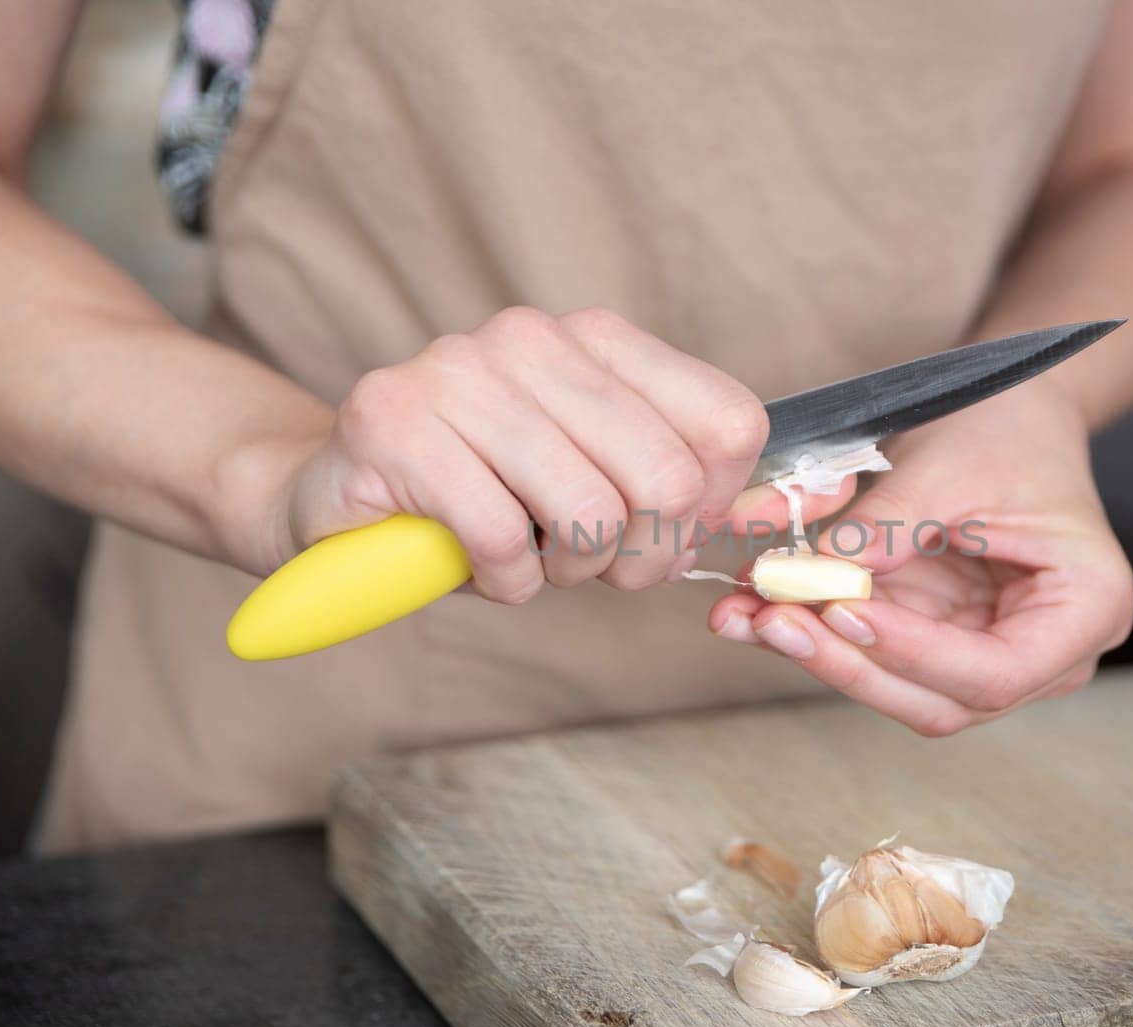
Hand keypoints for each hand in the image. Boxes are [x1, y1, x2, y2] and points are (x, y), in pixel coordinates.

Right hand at [257, 307, 773, 601]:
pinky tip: (476, 565)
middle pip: (665, 477)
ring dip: (569, 573)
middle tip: (598, 570)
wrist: (337, 500)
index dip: (713, 507)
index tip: (666, 537)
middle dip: (642, 557)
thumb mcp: (599, 483)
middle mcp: (531, 337)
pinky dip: (504, 583)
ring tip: (532, 561)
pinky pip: (503, 541)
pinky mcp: (394, 421)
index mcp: (597, 338)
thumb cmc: (485, 500)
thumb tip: (795, 502)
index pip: (725, 422)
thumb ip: (686, 485)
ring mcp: (458, 370)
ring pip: (587, 512)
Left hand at [708, 378, 1132, 735]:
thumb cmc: (1007, 428)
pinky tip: (756, 608)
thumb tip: (813, 574)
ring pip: (898, 688)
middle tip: (771, 619)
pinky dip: (816, 634)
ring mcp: (987, 653)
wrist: (1012, 409)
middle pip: (942, 699)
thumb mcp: (951, 465)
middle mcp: (1046, 654)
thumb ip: (889, 525)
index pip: (995, 672)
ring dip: (819, 655)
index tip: (843, 610)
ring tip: (744, 613)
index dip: (913, 654)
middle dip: (849, 663)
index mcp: (1086, 610)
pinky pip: (874, 654)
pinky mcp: (937, 641)